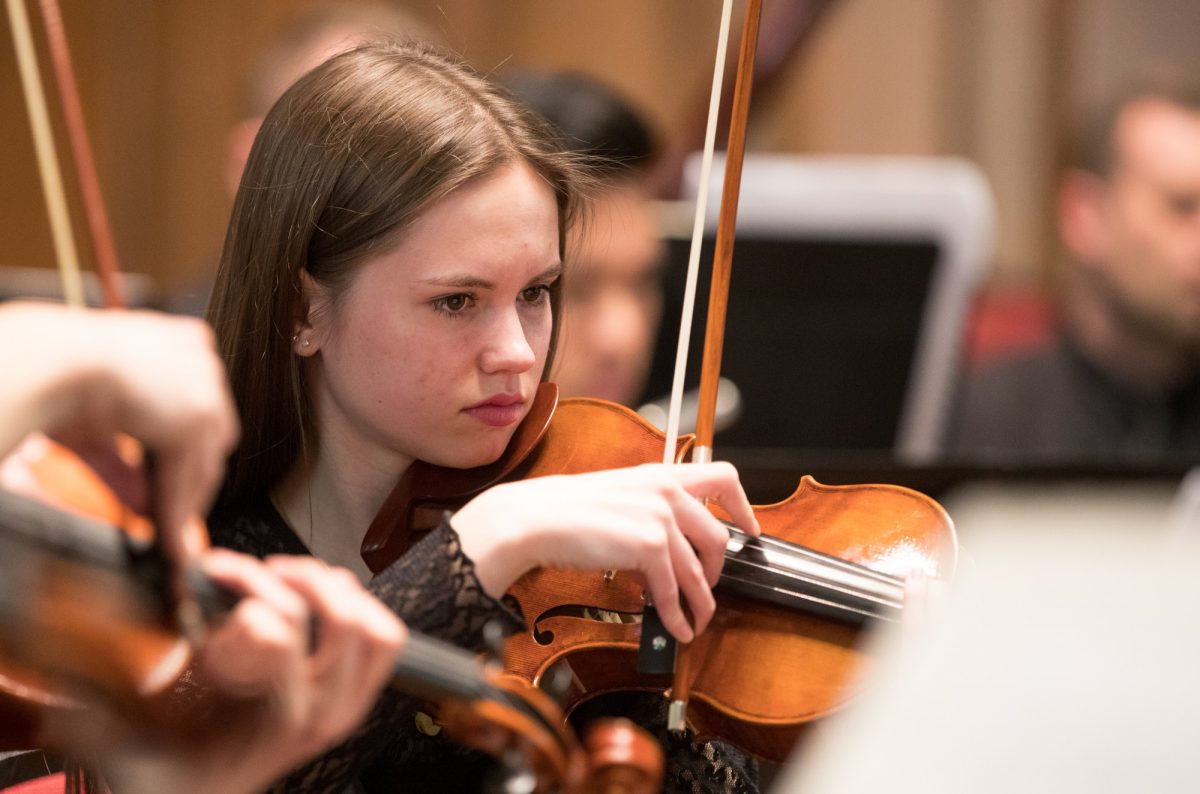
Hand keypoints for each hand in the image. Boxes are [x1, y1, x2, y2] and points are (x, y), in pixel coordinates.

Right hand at [0, 302, 237, 561]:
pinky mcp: (197, 418)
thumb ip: (124, 466)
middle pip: (210, 440)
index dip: (187, 454)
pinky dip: (177, 510)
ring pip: (202, 462)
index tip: (174, 484)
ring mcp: (205, 389)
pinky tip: (169, 539)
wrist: (50, 361)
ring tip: (172, 540)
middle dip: (192, 483)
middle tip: (175, 519)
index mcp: (182, 344)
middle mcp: (203, 361)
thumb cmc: (56, 378)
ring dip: (185, 504)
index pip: (198, 411)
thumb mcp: (96, 429)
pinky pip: (187, 475)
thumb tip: (142, 506)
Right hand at [62, 550, 405, 793]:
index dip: (246, 595)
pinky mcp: (356, 695)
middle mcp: (319, 717)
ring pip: (369, 624)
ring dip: (327, 586)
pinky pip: (385, 639)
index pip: (279, 634)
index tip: (213, 582)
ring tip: (281, 575)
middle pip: (339, 618)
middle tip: (246, 570)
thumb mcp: (127, 737)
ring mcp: (344, 707)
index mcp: (267, 724)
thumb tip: (116, 664)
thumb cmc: (165, 762)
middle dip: (292, 580)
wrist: (198, 791)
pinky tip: (312, 593)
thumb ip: (114, 703)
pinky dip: (357, 604)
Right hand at [451, 462, 759, 642]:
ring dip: (700, 603)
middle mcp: (667, 491)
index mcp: (661, 474)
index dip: (744, 507)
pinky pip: (672, 589)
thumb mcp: (620, 495)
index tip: (750, 529)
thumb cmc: (567, 510)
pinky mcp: (648, 545)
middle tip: (708, 589)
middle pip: (718, 538)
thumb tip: (674, 544)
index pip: (723, 478)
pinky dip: (676, 613)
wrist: (537, 519)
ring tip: (696, 621)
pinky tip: (675, 626)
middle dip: (717, 573)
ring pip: (698, 571)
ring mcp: (660, 517)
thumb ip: (652, 509)